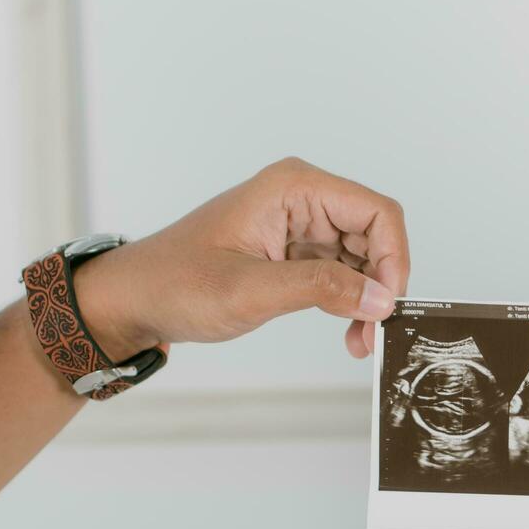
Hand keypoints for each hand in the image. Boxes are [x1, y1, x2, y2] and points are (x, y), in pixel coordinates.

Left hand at [73, 157, 409, 360]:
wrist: (134, 300)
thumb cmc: (175, 284)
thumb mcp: (251, 290)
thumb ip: (321, 289)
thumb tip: (380, 299)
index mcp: (293, 187)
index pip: (376, 212)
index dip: (393, 259)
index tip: (388, 305)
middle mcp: (303, 198)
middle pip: (376, 234)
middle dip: (382, 285)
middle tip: (374, 333)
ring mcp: (301, 225)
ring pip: (364, 258)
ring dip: (368, 299)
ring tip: (359, 341)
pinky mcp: (295, 252)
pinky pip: (343, 272)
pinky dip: (351, 302)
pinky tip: (348, 331)